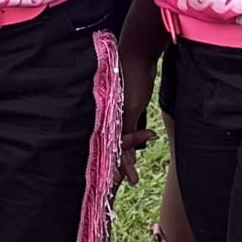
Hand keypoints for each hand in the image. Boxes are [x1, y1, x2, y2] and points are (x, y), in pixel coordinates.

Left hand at [117, 37, 156, 186]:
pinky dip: (128, 154)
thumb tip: (129, 122)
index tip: (107, 176)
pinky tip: (131, 167)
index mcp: (107, 113)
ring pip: (116, 146)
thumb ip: (125, 111)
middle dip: (110, 168)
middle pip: (108, 147)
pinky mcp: (126, 111)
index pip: (105, 141)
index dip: (107, 159)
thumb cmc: (132, 71)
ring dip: (122, 166)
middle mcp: (108, 115)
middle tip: (111, 187)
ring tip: (127, 182)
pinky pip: (125, 137)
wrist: (136, 54)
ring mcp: (116, 114)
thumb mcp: (127, 96)